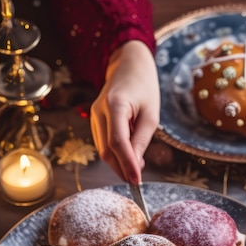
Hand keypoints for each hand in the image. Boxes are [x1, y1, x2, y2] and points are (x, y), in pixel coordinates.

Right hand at [90, 40, 159, 184]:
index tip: (136, 181)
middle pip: (106, 149)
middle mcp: (99, 110)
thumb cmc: (144, 86)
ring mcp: (94, 114)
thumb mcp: (151, 114)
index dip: (126, 164)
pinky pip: (102, 141)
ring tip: (135, 168)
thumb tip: (135, 165)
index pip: (117, 142)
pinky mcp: (95, 118)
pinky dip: (115, 153)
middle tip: (137, 179)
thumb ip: (142, 140)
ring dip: (118, 162)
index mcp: (115, 105)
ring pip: (102, 148)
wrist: (129, 64)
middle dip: (121, 168)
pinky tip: (128, 156)